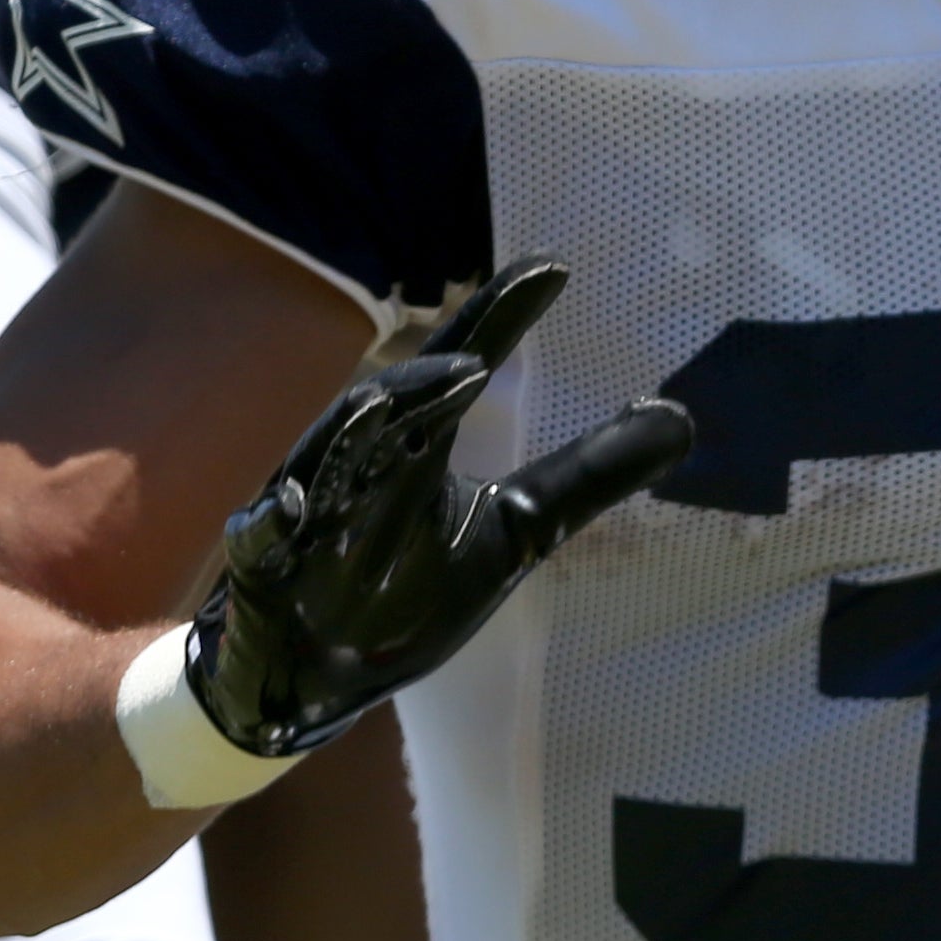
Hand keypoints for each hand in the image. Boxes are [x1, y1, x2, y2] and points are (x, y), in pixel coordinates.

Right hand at [185, 261, 691, 760]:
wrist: (311, 672)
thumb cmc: (402, 590)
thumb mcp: (512, 533)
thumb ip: (585, 477)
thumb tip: (679, 420)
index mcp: (418, 447)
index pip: (458, 366)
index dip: (500, 317)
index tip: (554, 269)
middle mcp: (361, 466)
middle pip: (390, 408)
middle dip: (424, 383)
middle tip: (476, 361)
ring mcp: (306, 514)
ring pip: (323, 461)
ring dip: (353, 436)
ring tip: (384, 407)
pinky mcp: (262, 567)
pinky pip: (263, 540)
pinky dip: (274, 526)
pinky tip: (289, 513)